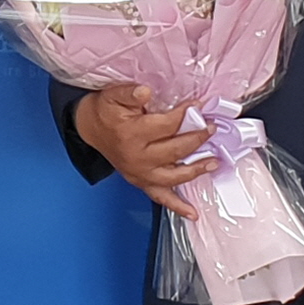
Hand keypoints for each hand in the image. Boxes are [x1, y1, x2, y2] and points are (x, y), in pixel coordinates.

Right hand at [73, 85, 212, 212]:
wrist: (90, 129)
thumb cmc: (105, 112)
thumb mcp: (113, 95)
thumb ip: (130, 93)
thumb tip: (145, 91)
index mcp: (132, 134)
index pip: (167, 125)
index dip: (185, 114)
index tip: (198, 106)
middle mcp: (137, 157)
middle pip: (175, 150)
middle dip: (197, 138)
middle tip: (211, 128)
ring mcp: (140, 173)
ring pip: (173, 176)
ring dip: (195, 170)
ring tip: (213, 162)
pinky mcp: (141, 182)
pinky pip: (161, 198)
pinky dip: (178, 206)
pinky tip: (192, 213)